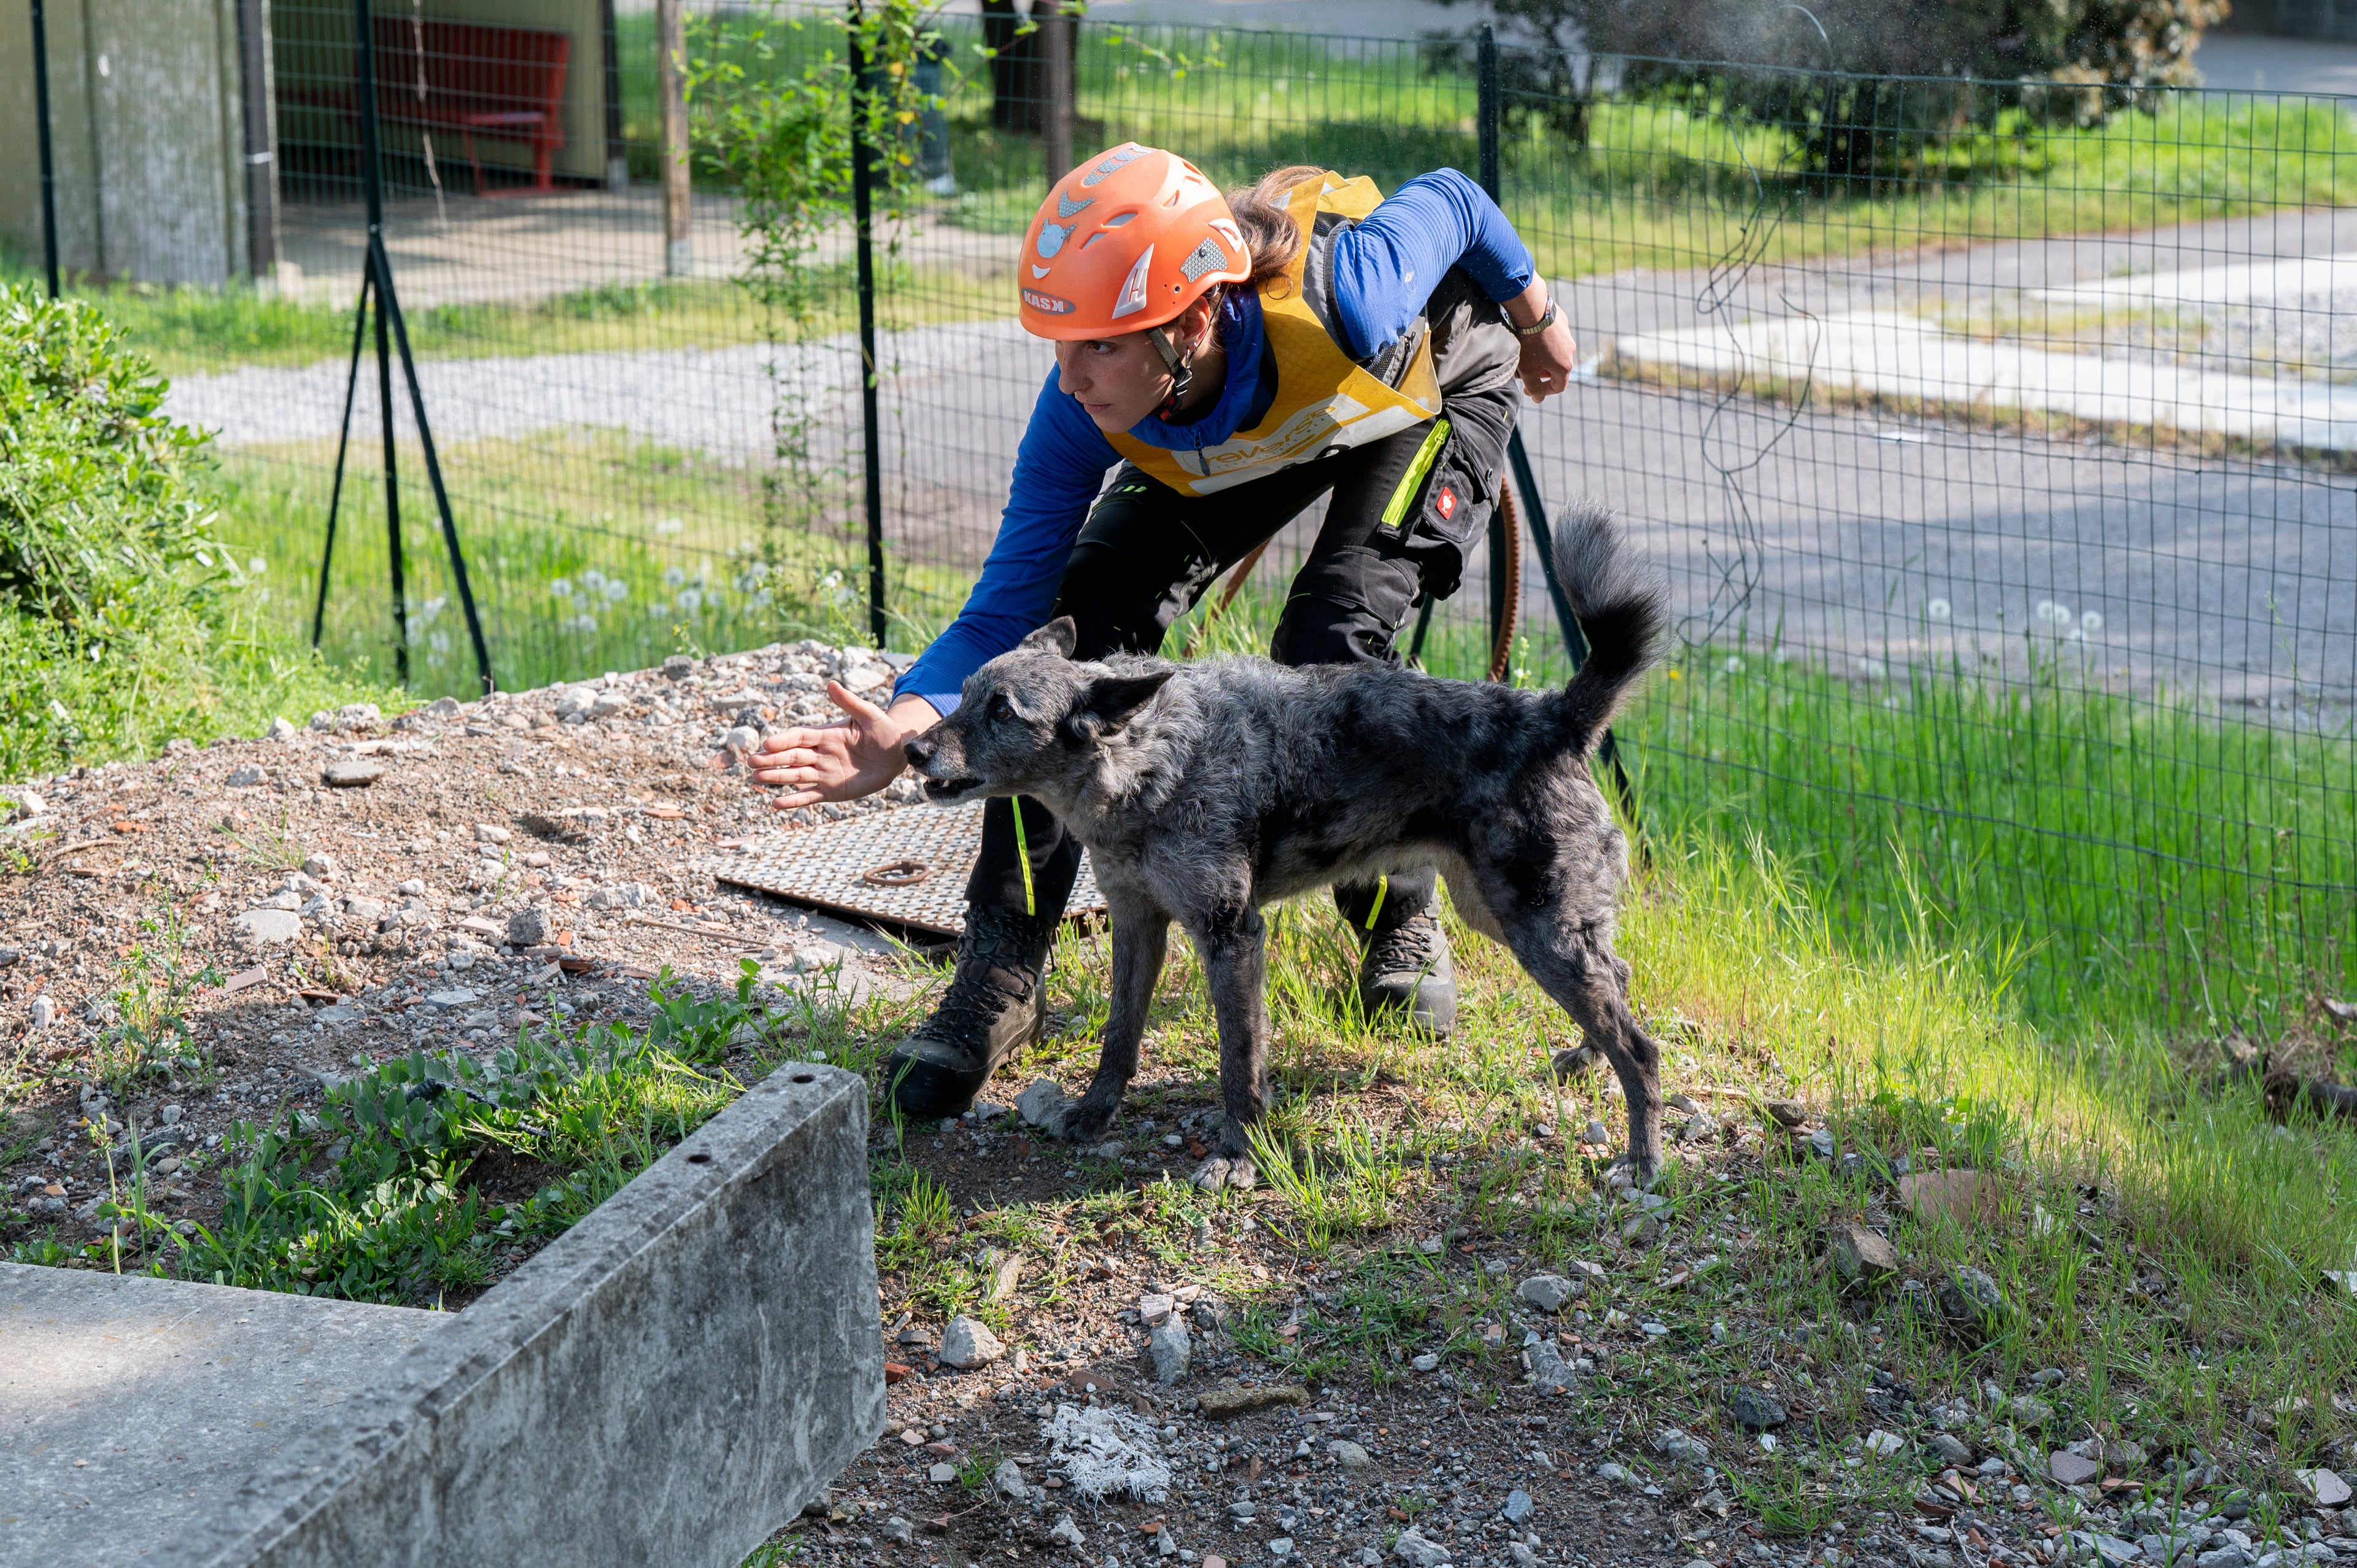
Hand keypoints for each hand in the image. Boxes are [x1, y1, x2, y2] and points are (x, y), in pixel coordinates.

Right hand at [744, 689, 939, 808]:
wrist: (897, 754)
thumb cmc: (884, 731)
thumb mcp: (869, 715)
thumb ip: (849, 702)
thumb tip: (831, 684)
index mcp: (825, 735)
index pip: (799, 737)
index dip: (784, 741)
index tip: (768, 745)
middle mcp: (820, 754)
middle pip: (791, 757)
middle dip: (772, 760)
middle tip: (752, 763)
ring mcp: (824, 773)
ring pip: (795, 776)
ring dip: (776, 778)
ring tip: (755, 779)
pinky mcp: (831, 790)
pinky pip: (809, 796)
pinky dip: (793, 801)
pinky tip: (776, 804)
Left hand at [1516, 315, 1578, 402]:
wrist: (1532, 309)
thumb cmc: (1528, 343)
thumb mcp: (1528, 370)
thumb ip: (1534, 387)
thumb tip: (1538, 399)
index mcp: (1565, 366)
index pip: (1558, 386)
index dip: (1543, 391)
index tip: (1528, 389)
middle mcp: (1571, 350)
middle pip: (1557, 369)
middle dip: (1540, 373)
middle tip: (1525, 371)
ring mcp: (1567, 334)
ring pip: (1555, 351)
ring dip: (1542, 357)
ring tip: (1525, 354)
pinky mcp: (1562, 321)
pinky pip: (1553, 336)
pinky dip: (1543, 341)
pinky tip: (1529, 335)